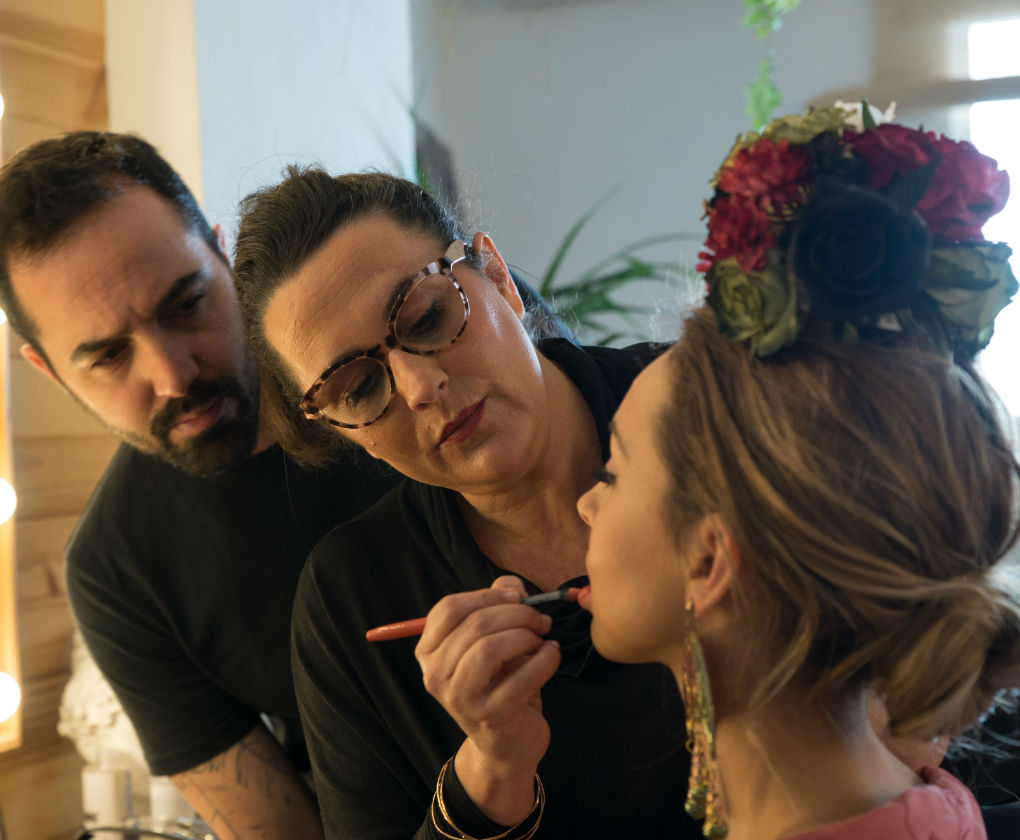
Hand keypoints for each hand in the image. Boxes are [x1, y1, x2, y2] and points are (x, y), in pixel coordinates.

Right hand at [415, 575, 560, 823]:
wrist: (506, 743)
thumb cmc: (499, 683)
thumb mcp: (493, 641)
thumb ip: (498, 605)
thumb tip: (512, 587)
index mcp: (429, 652)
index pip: (448, 609)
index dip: (486, 595)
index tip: (517, 597)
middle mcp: (435, 676)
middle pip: (474, 626)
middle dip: (516, 614)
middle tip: (540, 619)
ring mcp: (460, 699)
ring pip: (489, 649)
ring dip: (525, 636)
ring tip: (542, 638)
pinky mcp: (491, 717)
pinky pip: (520, 678)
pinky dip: (544, 660)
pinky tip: (552, 655)